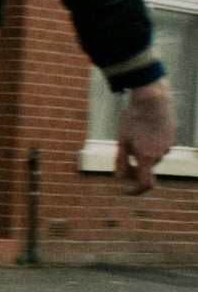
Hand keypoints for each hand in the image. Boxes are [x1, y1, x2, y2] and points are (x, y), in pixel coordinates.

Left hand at [114, 79, 175, 194]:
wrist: (152, 100)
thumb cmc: (133, 120)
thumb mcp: (122, 141)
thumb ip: (120, 161)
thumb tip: (118, 178)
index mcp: (146, 157)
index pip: (144, 184)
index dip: (134, 191)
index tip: (125, 190)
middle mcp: (160, 155)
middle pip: (147, 170)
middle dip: (135, 168)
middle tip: (123, 157)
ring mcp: (168, 147)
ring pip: (153, 158)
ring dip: (143, 155)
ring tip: (135, 136)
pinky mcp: (173, 139)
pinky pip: (160, 149)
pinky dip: (151, 146)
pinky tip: (145, 131)